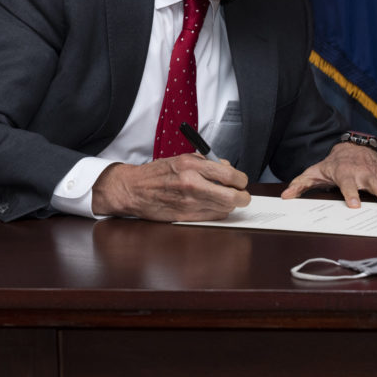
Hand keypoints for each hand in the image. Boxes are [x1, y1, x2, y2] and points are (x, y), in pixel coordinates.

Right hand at [92, 154, 250, 220]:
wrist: (133, 189)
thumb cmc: (158, 173)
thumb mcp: (183, 158)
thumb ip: (207, 164)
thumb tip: (228, 170)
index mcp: (191, 165)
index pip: (229, 175)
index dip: (241, 180)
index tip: (241, 182)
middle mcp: (191, 184)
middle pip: (231, 196)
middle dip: (242, 197)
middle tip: (242, 195)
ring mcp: (189, 203)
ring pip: (224, 209)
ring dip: (228, 205)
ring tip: (223, 199)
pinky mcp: (185, 217)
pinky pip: (211, 217)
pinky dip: (217, 212)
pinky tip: (211, 206)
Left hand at [281, 142, 376, 208]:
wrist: (351, 147)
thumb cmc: (332, 163)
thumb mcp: (314, 171)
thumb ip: (300, 184)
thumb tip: (285, 196)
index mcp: (344, 173)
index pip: (347, 185)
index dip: (350, 194)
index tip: (354, 205)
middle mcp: (362, 173)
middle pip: (373, 185)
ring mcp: (376, 173)